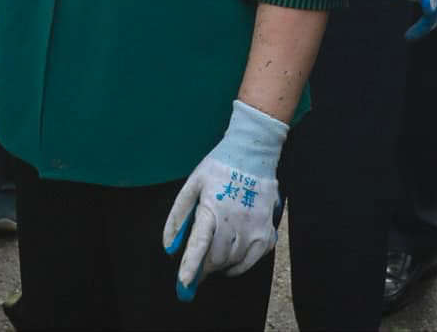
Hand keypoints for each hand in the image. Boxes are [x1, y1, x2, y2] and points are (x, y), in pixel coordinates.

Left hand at [162, 100, 286, 300]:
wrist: (253, 154)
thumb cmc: (219, 168)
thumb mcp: (192, 184)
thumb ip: (179, 216)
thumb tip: (168, 245)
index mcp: (213, 206)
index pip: (200, 242)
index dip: (191, 265)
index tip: (184, 282)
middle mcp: (236, 220)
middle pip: (216, 258)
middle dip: (204, 267)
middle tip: (196, 267)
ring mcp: (255, 228)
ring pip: (233, 262)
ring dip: (220, 265)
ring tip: (214, 254)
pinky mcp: (268, 232)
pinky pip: (252, 261)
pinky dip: (239, 265)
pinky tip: (232, 256)